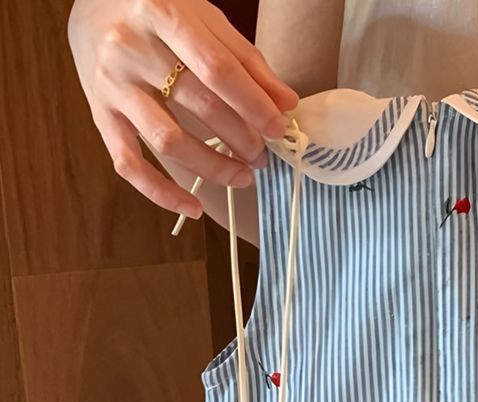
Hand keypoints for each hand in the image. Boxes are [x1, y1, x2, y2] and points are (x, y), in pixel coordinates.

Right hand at [67, 0, 300, 218]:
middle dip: (241, 138)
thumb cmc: (161, 14)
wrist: (94, 6)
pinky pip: (129, 164)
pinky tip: (193, 208)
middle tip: (263, 156)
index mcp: (162, 13)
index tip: (279, 129)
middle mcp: (131, 47)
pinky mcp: (100, 115)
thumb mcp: (206, 20)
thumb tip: (287, 103)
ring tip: (243, 176)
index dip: (253, 104)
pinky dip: (162, 193)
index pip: (217, 69)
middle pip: (198, 105)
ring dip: (213, 167)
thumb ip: (247, 61)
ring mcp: (112, 84)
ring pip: (168, 140)